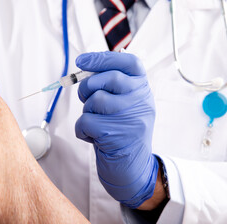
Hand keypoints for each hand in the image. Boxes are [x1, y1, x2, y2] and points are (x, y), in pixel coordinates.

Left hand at [75, 51, 158, 208]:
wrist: (133, 168)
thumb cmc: (123, 131)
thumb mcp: (127, 105)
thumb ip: (114, 86)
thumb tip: (86, 66)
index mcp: (144, 90)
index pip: (129, 62)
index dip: (103, 58)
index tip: (81, 60)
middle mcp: (142, 101)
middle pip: (109, 78)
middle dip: (88, 86)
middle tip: (84, 97)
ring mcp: (131, 118)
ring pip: (95, 100)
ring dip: (87, 111)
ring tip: (96, 123)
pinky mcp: (115, 135)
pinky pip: (86, 120)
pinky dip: (82, 129)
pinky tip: (93, 137)